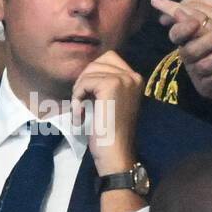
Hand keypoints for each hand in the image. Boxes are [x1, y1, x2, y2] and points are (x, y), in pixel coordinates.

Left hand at [70, 51, 141, 175]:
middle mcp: (133, 76)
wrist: (115, 152)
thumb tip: (87, 70)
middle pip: (97, 62)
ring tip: (80, 111)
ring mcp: (124, 79)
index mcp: (135, 79)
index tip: (88, 98)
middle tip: (81, 102)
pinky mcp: (111, 85)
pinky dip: (77, 98)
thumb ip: (104, 84)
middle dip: (84, 81)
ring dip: (78, 91)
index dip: (91, 76)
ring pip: (88, 72)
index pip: (107, 59)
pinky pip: (84, 82)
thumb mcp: (110, 101)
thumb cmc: (109, 132)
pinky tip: (81, 115)